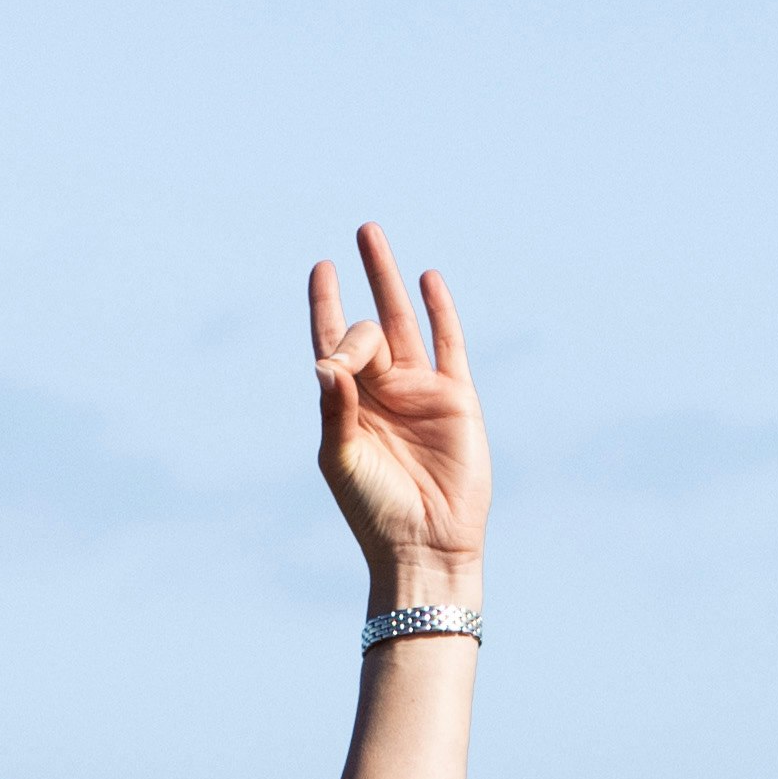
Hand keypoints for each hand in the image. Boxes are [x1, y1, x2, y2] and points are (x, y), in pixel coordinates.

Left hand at [305, 224, 484, 601]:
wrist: (425, 545)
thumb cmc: (374, 510)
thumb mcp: (342, 458)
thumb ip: (334, 408)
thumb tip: (324, 361)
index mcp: (347, 404)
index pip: (332, 343)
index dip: (325, 305)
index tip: (321, 269)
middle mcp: (382, 391)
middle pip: (369, 324)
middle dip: (363, 281)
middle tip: (361, 233)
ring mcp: (420, 391)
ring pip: (406, 322)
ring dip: (392, 279)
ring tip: (376, 238)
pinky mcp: (456, 397)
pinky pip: (449, 344)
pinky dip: (440, 311)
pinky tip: (429, 280)